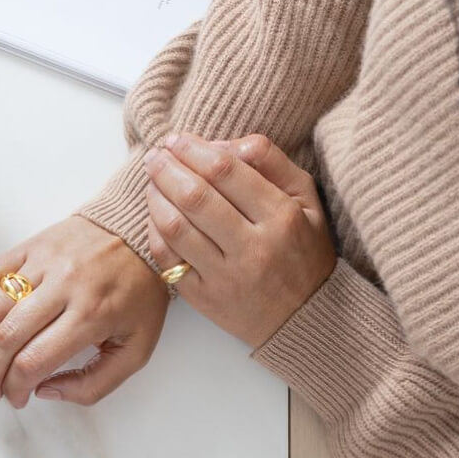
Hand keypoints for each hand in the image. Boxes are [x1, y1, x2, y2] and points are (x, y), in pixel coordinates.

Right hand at [0, 216, 169, 406]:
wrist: (141, 233)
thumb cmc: (139, 293)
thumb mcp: (137, 348)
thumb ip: (96, 382)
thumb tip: (45, 391)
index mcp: (92, 316)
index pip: (34, 361)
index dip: (16, 388)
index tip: (15, 399)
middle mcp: (63, 286)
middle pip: (6, 338)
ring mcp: (42, 263)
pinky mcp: (28, 248)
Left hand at [143, 133, 335, 346]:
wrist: (306, 318)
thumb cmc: (304, 251)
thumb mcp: (306, 200)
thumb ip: (272, 163)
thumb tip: (228, 143)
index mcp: (282, 218)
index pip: (226, 172)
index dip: (194, 150)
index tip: (177, 139)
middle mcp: (254, 248)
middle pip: (196, 197)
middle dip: (167, 168)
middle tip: (156, 154)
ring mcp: (226, 276)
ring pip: (175, 226)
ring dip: (155, 195)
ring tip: (152, 178)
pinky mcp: (204, 297)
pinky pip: (167, 258)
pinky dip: (154, 230)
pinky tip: (154, 213)